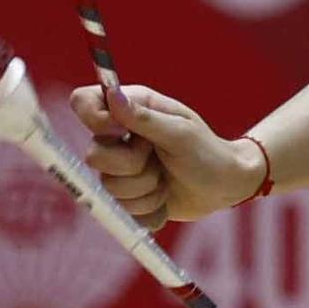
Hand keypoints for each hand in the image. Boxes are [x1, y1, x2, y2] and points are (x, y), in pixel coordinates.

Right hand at [68, 83, 266, 230]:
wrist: (224, 188)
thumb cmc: (208, 153)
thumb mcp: (180, 133)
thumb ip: (145, 118)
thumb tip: (113, 95)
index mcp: (130, 109)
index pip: (84, 102)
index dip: (94, 120)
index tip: (121, 133)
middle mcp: (118, 137)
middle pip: (94, 155)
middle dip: (132, 166)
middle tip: (158, 160)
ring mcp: (120, 169)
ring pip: (109, 188)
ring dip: (146, 189)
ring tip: (166, 180)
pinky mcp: (126, 198)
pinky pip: (121, 212)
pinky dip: (148, 209)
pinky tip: (165, 198)